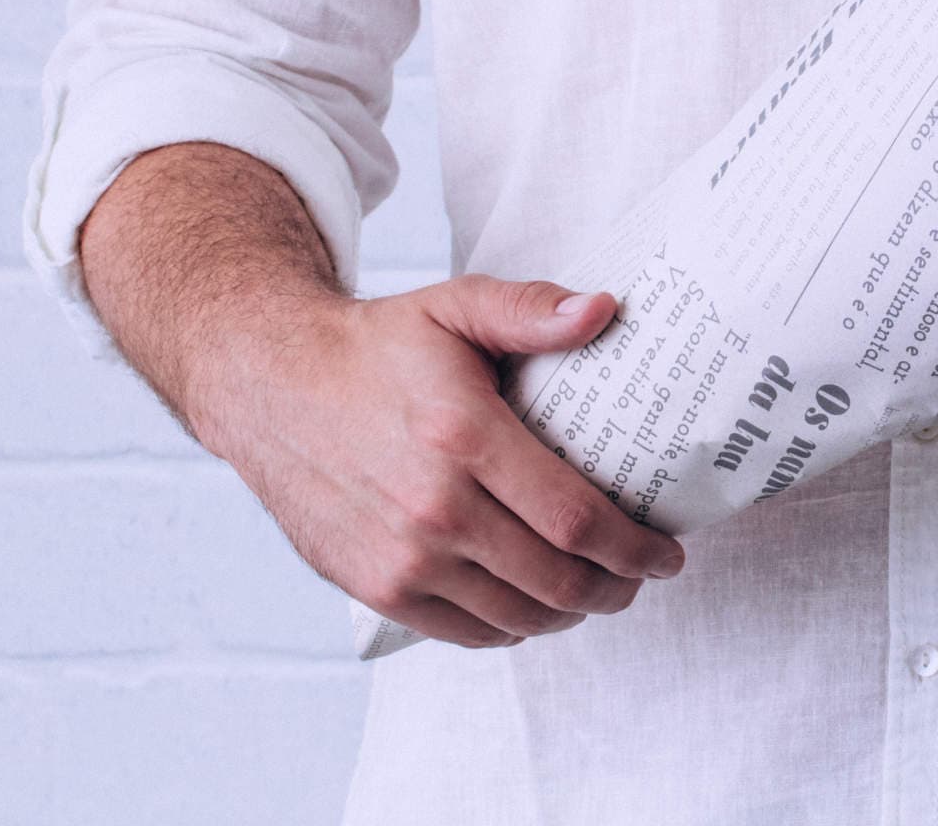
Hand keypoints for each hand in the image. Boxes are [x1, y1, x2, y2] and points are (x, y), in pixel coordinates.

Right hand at [199, 275, 684, 649]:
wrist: (270, 385)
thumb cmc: (375, 346)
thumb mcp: (455, 305)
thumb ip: (531, 308)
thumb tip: (604, 310)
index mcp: (463, 436)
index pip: (575, 517)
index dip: (634, 545)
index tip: (668, 550)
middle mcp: (432, 508)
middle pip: (556, 578)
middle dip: (617, 586)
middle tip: (642, 574)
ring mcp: (400, 557)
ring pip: (518, 615)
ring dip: (573, 611)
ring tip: (599, 588)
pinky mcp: (374, 587)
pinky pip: (467, 631)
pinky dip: (515, 627)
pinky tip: (537, 602)